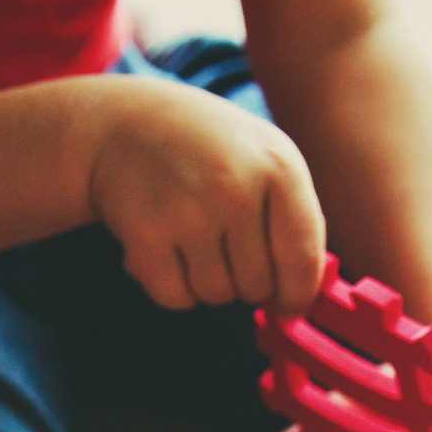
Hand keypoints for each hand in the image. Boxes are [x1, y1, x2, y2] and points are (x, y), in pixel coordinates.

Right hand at [89, 77, 325, 314]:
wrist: (126, 126)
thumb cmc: (208, 150)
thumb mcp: (266, 158)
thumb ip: (295, 218)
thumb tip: (305, 294)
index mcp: (279, 166)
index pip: (301, 257)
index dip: (297, 294)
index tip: (288, 306)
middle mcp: (236, 189)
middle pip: (257, 285)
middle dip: (245, 281)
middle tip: (226, 250)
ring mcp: (189, 213)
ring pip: (217, 295)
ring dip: (208, 283)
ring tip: (194, 242)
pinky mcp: (147, 238)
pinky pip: (177, 298)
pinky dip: (173, 287)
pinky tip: (168, 250)